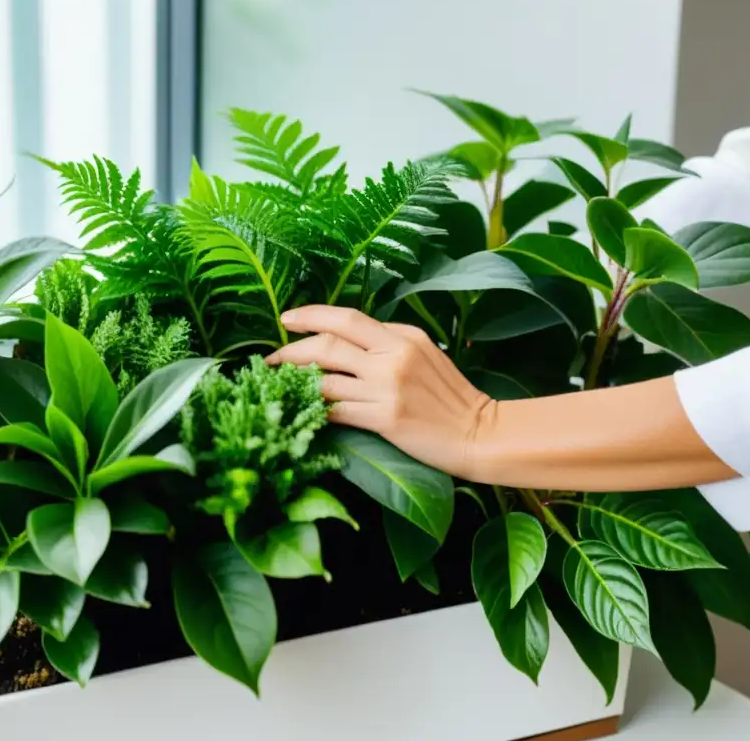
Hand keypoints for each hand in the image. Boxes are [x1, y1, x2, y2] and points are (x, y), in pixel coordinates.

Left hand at [265, 305, 490, 478]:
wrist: (479, 433)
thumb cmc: (452, 398)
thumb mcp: (425, 356)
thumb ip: (390, 345)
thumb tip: (347, 344)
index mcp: (403, 335)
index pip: (347, 318)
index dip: (312, 316)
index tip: (287, 319)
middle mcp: (393, 355)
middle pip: (329, 341)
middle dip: (292, 347)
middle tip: (270, 357)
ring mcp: (388, 387)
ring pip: (325, 376)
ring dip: (295, 380)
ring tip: (277, 385)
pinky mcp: (384, 417)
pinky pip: (336, 409)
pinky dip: (315, 408)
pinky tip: (301, 410)